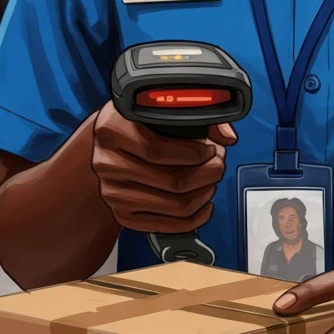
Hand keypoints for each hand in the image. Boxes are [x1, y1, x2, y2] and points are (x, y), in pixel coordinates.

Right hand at [91, 102, 236, 233]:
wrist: (108, 147)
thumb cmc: (137, 124)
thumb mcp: (156, 107)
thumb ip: (195, 114)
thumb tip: (227, 136)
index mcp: (112, 130)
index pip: (157, 151)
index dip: (193, 153)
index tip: (211, 148)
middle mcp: (107, 163)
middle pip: (170, 181)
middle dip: (206, 174)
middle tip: (218, 164)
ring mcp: (112, 193)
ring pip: (173, 205)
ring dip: (203, 194)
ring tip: (211, 180)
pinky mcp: (122, 215)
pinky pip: (165, 226)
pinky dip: (193, 218)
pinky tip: (204, 204)